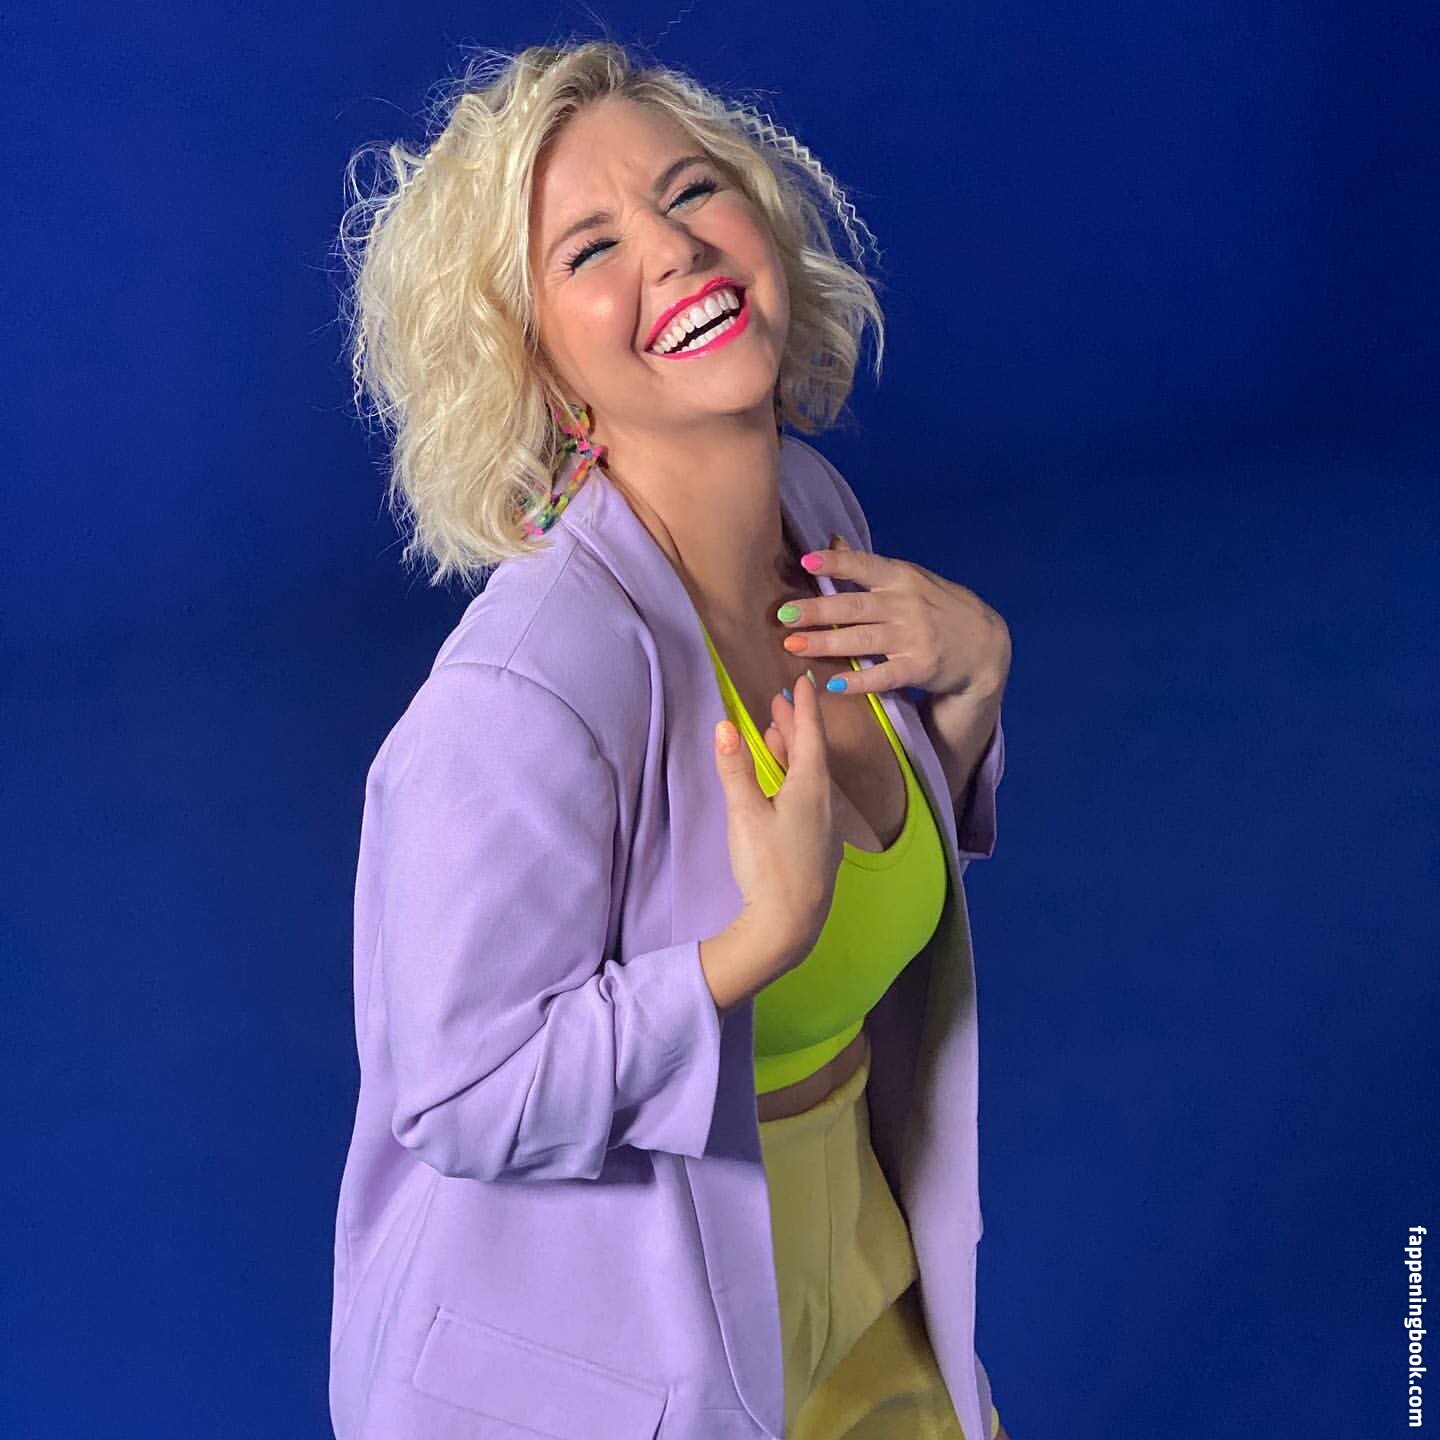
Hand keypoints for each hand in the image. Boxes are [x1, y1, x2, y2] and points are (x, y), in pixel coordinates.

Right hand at [711, 669, 843, 979]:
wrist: (790, 925)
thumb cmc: (767, 865)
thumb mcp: (744, 813)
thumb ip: (735, 769)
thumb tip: (724, 726)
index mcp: (811, 788)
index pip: (810, 736)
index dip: (805, 707)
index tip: (801, 682)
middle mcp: (825, 802)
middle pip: (812, 754)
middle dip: (796, 726)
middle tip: (779, 702)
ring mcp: (824, 826)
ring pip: (811, 777)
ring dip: (794, 753)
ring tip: (775, 735)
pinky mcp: (818, 846)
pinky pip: (811, 797)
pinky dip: (796, 778)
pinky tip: (783, 786)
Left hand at [776, 533, 1010, 701]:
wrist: (986, 647)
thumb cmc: (940, 608)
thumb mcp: (911, 579)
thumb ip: (870, 565)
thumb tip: (832, 539)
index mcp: (902, 578)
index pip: (865, 565)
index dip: (837, 563)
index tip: (808, 562)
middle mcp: (907, 605)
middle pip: (855, 606)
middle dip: (817, 610)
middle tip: (783, 615)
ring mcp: (914, 637)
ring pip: (863, 639)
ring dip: (826, 643)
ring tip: (793, 646)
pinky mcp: (920, 668)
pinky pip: (884, 675)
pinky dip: (858, 681)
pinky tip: (832, 685)